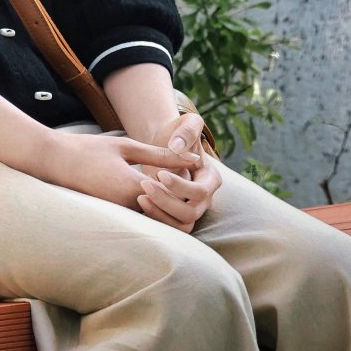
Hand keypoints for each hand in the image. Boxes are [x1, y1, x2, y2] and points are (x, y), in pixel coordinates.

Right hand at [37, 129, 201, 210]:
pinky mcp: (115, 218)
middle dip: (180, 198)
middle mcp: (129, 207)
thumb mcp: (126, 146)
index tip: (187, 168)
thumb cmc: (91, 150)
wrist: (55, 163)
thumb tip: (192, 158)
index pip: (174, 194)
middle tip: (181, 180)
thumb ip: (159, 154)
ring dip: (167, 204)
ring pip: (157, 218)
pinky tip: (152, 192)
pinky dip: (153, 208)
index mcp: (133, 186)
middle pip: (169, 213)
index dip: (185, 181)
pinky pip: (143, 218)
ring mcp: (121, 216)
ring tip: (168, 185)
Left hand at [139, 112, 222, 232]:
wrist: (164, 143)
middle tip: (144, 185)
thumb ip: (187, 130)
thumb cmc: (177, 133)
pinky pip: (170, 228)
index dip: (180, 186)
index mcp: (211, 178)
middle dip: (167, 202)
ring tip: (140, 197)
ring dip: (160, 215)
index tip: (159, 173)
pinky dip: (155, 218)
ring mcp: (191, 209)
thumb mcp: (187, 123)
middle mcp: (204, 199)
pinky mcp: (176, 215)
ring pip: (181, 226)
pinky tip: (138, 202)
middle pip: (191, 213)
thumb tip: (177, 147)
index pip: (200, 191)